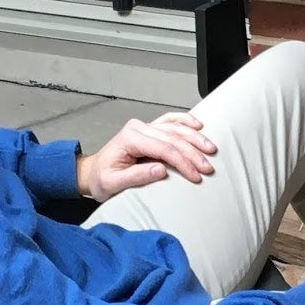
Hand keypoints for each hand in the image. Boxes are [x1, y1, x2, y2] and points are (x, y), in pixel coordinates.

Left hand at [77, 112, 217, 201]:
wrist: (92, 173)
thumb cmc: (101, 179)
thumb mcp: (113, 183)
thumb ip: (136, 176)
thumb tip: (161, 170)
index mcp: (129, 138)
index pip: (163, 148)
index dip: (182, 162)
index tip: (195, 175)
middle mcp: (138, 128)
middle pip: (173, 138)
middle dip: (193, 153)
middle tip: (208, 167)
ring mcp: (144, 127)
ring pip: (175, 128)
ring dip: (195, 138)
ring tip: (211, 149)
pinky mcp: (149, 130)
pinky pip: (170, 121)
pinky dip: (185, 121)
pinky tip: (198, 124)